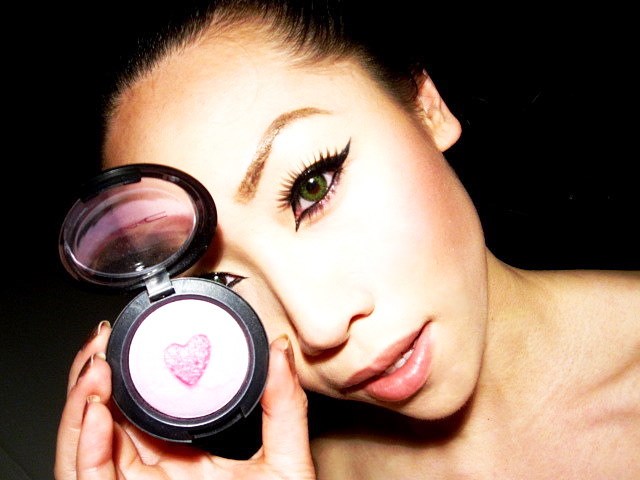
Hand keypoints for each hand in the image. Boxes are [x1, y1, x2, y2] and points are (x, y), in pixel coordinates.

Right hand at [54, 321, 314, 478]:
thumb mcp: (284, 460)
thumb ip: (283, 406)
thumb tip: (279, 350)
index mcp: (183, 456)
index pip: (144, 408)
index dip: (132, 371)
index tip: (135, 337)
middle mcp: (152, 473)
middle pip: (106, 420)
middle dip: (96, 376)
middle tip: (103, 340)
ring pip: (86, 444)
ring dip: (82, 401)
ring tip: (97, 365)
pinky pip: (88, 478)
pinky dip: (84, 444)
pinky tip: (96, 410)